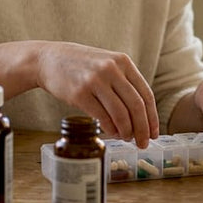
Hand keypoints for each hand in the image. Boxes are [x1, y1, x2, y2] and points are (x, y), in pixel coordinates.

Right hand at [33, 41, 158, 146]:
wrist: (48, 59)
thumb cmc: (80, 65)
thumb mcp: (107, 63)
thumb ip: (124, 82)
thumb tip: (141, 116)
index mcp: (123, 62)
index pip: (146, 94)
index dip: (152, 117)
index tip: (154, 133)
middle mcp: (111, 69)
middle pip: (136, 106)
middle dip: (142, 129)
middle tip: (143, 143)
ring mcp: (95, 81)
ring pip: (120, 113)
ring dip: (126, 131)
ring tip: (126, 138)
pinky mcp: (79, 93)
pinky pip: (101, 117)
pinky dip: (110, 129)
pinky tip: (112, 133)